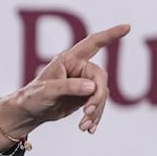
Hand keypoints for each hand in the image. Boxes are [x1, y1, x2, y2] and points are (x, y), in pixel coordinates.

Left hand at [0, 24, 130, 140]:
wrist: (29, 112)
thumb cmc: (32, 97)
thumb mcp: (47, 91)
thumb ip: (69, 87)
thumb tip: (92, 86)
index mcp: (69, 59)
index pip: (93, 43)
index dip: (110, 35)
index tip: (127, 27)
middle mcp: (79, 68)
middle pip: (100, 78)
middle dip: (97, 97)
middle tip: (87, 113)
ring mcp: (83, 83)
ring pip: (101, 94)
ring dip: (96, 112)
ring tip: (84, 127)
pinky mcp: (85, 97)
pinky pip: (98, 105)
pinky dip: (95, 117)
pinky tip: (88, 129)